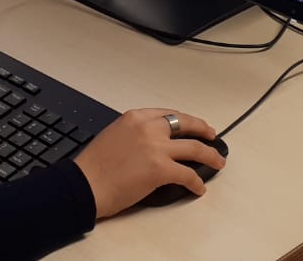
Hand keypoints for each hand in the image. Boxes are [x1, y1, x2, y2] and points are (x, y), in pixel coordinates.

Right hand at [73, 109, 224, 217]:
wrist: (85, 184)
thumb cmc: (93, 167)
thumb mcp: (113, 135)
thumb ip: (134, 134)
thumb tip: (151, 145)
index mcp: (135, 118)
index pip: (168, 114)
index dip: (186, 120)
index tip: (193, 125)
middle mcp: (148, 128)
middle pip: (186, 125)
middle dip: (203, 130)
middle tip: (212, 137)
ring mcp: (157, 148)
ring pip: (194, 148)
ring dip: (210, 156)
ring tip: (217, 162)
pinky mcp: (161, 169)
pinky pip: (188, 174)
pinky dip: (197, 182)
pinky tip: (198, 188)